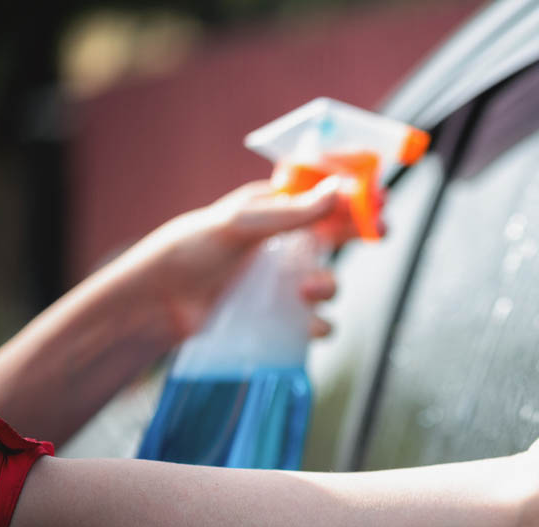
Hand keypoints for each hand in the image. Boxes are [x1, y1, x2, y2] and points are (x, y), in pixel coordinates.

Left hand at [120, 176, 362, 342]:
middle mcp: (283, 244)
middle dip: (361, 233)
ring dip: (329, 284)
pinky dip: (320, 324)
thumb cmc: (189, 252)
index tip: (378, 196)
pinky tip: (311, 325)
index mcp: (273, 211)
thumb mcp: (239, 225)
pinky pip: (315, 320)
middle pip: (337, 236)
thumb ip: (291, 212)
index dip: (353, 194)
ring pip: (329, 281)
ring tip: (308, 291)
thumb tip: (338, 190)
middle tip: (380, 232)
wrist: (158, 308)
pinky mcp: (279, 317)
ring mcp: (282, 282)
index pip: (321, 196)